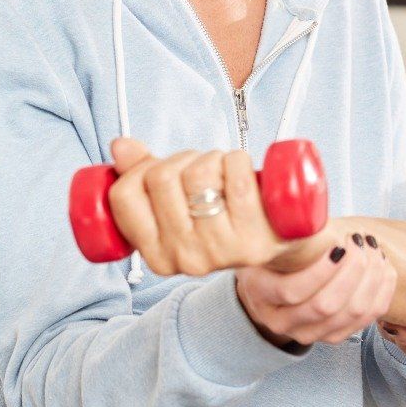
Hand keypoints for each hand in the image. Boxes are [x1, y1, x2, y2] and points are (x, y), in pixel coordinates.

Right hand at [107, 138, 339, 275]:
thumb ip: (141, 174)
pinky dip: (238, 159)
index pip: (124, 196)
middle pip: (160, 178)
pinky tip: (245, 172)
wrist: (286, 238)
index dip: (138, 169)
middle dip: (181, 158)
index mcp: (157, 256)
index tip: (159, 170)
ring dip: (212, 157)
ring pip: (197, 173)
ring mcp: (221, 252)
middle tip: (201, 170)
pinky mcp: (256, 238)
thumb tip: (119, 146)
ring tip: (224, 173)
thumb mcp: (178, 203)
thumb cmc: (225, 213)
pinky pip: (235, 173)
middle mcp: (186, 260)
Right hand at [235, 230, 395, 346]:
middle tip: (360, 241)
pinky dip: (382, 291)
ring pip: (351, 314)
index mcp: (260, 296)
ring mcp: (308, 333)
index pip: (291, 291)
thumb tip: (311, 209)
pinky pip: (367, 319)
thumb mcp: (270, 241)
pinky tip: (384, 267)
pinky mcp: (333, 336)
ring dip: (372, 278)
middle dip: (353, 270)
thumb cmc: (275, 254)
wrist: (272, 284)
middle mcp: (281, 321)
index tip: (340, 243)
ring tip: (374, 249)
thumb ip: (286, 231)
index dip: (321, 269)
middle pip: (325, 305)